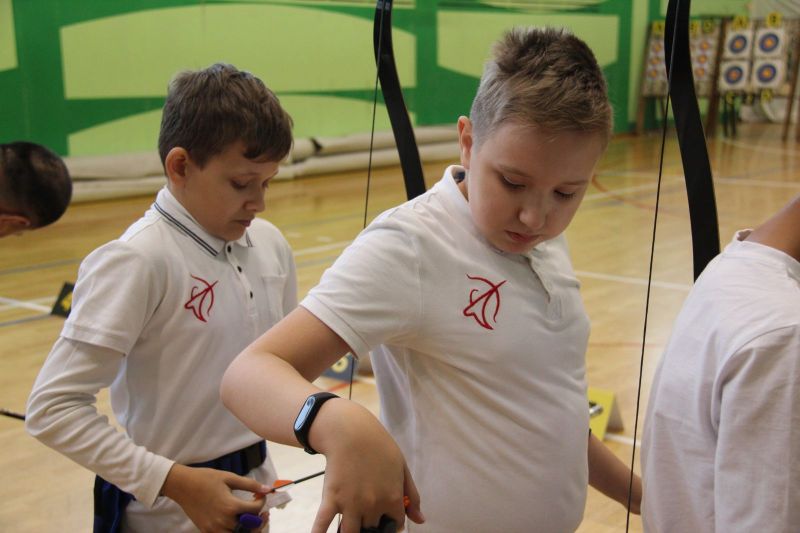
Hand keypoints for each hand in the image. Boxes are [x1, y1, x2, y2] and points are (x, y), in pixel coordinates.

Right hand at [161, 463, 268, 531]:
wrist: (182, 486)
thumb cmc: (205, 478)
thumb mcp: (229, 477)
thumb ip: (250, 484)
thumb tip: (267, 489)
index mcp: (230, 506)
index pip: (255, 510)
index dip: (262, 502)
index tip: (261, 496)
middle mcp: (223, 521)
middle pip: (249, 528)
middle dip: (259, 521)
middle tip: (262, 513)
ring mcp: (214, 529)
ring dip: (247, 529)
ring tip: (251, 519)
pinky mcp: (206, 531)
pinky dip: (233, 532)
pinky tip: (236, 523)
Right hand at [308, 401, 424, 532]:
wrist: (352, 432)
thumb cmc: (379, 446)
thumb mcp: (402, 468)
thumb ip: (412, 496)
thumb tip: (420, 520)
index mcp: (392, 499)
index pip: (395, 525)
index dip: (392, 522)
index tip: (386, 517)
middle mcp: (372, 506)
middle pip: (372, 529)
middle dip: (371, 525)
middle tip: (368, 516)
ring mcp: (351, 504)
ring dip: (352, 532)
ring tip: (353, 527)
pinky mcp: (331, 499)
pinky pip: (323, 524)